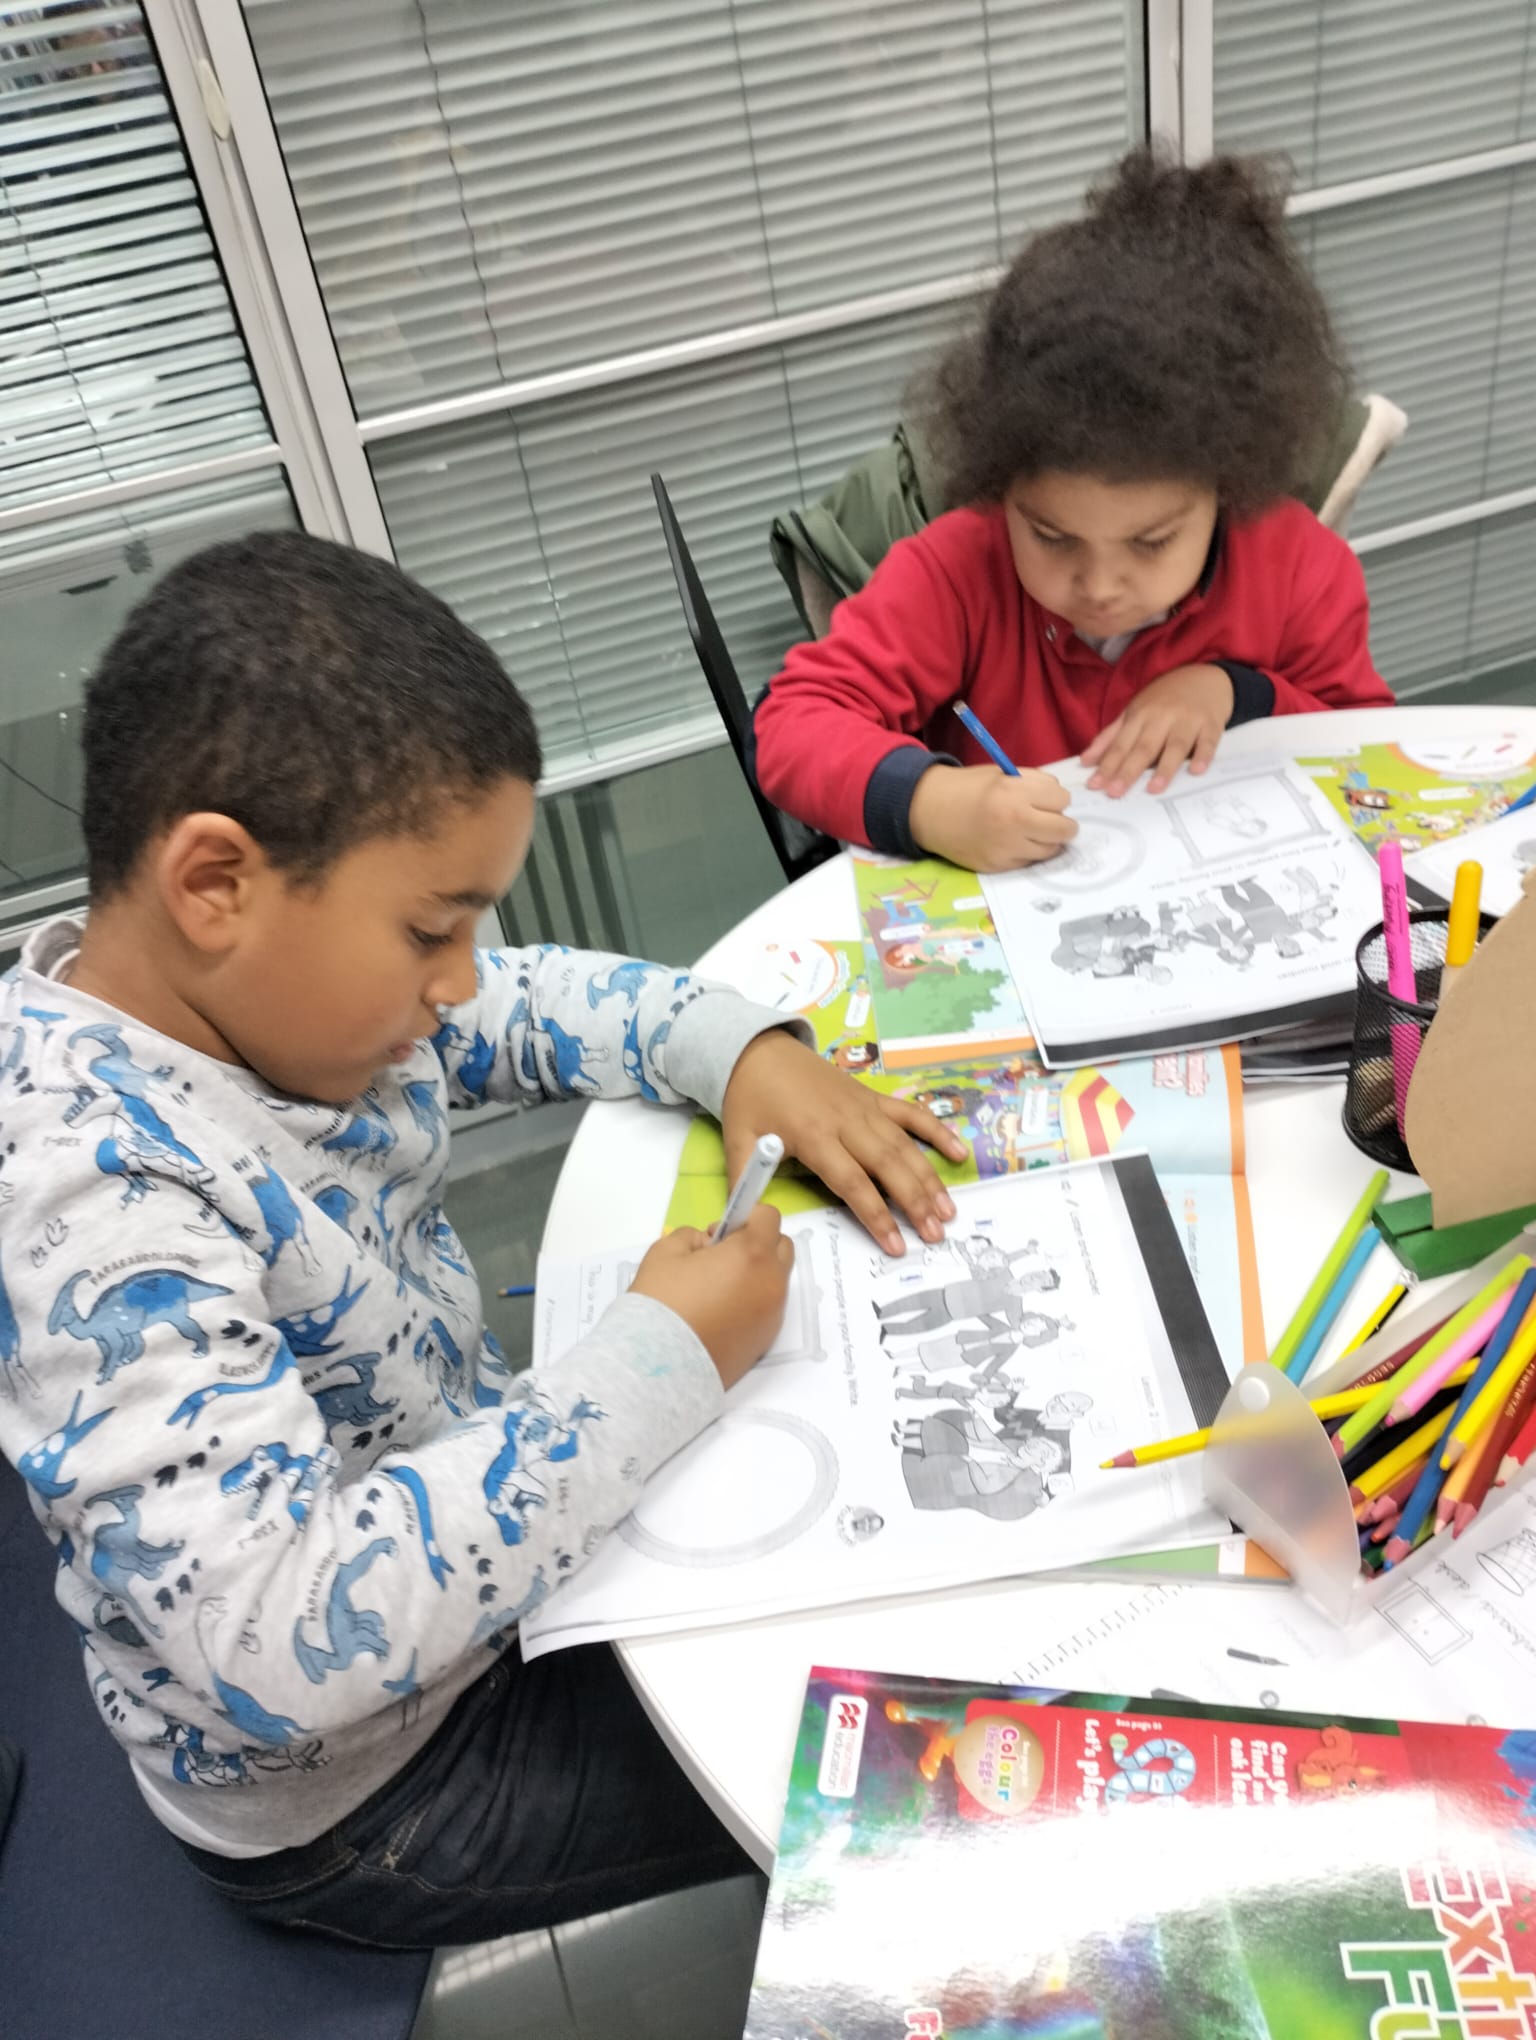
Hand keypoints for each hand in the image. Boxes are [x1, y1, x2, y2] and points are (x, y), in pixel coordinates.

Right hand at [629, 1206, 793, 1390]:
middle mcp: (772, 1282)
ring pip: (775, 1280)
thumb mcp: (666, 1251)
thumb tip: (710, 1244)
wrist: (659, 1366)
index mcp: (752, 1254)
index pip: (768, 1216)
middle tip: (721, 1258)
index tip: (719, 1234)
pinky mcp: (767, 1340)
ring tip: (717, 1290)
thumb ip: (693, 1236)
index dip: (745, 1217)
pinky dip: (753, 1302)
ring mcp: (773, 1314)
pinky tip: (721, 1315)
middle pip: (782, 1247)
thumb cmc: (662, 1302)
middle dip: (758, 1243)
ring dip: (756, 1274)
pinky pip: (768, 1308)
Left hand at [722, 1030, 966, 1255]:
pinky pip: (910, 1114)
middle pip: (887, 1165)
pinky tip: (959, 1153)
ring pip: (904, 1145)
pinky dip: (936, 1131)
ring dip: (929, 1178)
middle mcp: (846, 1122)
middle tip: (935, 1234)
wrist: (759, 1050)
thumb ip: (744, 1183)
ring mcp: (864, 1107)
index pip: (852, 1183)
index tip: (895, 1245)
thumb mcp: (738, 1140)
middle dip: (914, 1202)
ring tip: (948, 1211)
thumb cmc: (750, 1098)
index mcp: (814, 1135)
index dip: (876, 1216)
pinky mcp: (873, 1097)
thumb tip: (741, 1227)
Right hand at [908, 763, 1076, 873]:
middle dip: (1063, 823)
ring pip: (1050, 849)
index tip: (1047, 799)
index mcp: (1015, 793)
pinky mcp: (998, 866)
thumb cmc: (969, 788)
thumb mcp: (1003, 774)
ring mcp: (1006, 848)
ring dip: (1046, 840)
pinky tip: (1013, 841)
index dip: (1056, 797)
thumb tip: (1062, 802)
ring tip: (1030, 831)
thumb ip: (1035, 784)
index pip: (1062, 799)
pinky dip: (1027, 852)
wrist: (931, 811)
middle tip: (1052, 820)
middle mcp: (1014, 822)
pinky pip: (1029, 861)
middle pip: (1064, 829)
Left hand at [1083, 664, 1233, 795]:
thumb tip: (1085, 760)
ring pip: (1175, 746)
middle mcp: (1162, 717)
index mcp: (1140, 715)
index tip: (1095, 785)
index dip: (1107, 765)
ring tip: (1153, 789)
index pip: (1121, 744)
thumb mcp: (1134, 711)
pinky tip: (1196, 770)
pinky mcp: (1211, 723)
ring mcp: (1188, 720)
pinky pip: (1208, 741)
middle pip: (1144, 747)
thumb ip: (1111, 736)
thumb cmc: (1165, 698)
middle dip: (1129, 770)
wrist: (1205, 675)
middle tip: (1116, 792)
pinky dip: (1203, 755)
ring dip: (1165, 768)